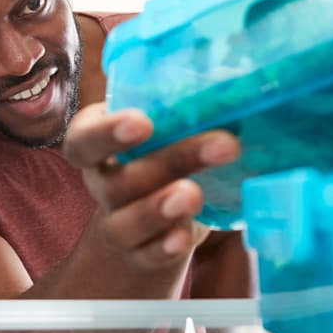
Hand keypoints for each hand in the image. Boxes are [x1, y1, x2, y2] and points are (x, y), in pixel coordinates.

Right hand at [61, 104, 239, 271]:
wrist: (154, 225)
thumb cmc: (166, 157)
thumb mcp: (172, 128)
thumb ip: (190, 107)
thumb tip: (247, 76)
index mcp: (100, 144)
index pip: (84, 139)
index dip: (106, 133)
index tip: (143, 123)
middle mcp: (103, 184)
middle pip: (116, 180)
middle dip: (170, 161)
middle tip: (224, 144)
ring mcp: (117, 223)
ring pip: (124, 222)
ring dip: (158, 209)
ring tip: (194, 195)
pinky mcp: (139, 256)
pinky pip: (144, 256)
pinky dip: (163, 248)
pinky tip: (183, 238)